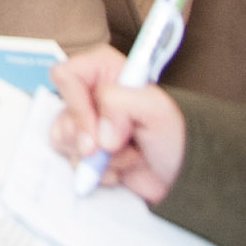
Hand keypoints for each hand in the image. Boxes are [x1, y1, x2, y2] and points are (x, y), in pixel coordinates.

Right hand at [43, 45, 184, 204]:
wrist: (183, 175)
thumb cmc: (176, 135)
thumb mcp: (156, 109)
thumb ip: (121, 105)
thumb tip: (99, 133)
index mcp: (104, 70)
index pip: (65, 76)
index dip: (75, 104)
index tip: (94, 129)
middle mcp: (91, 95)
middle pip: (62, 113)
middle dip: (86, 138)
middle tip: (109, 148)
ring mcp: (88, 125)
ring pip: (63, 140)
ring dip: (95, 158)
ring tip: (125, 157)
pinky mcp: (88, 153)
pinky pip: (72, 162)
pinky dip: (97, 172)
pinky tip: (120, 170)